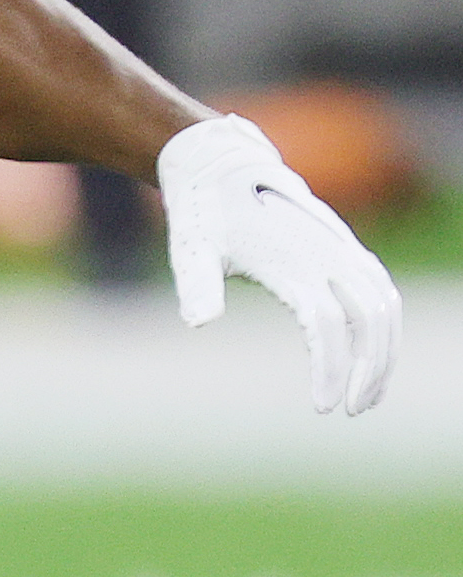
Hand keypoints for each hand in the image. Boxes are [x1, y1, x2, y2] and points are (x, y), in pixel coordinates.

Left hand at [158, 114, 400, 415]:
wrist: (220, 165)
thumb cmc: (203, 213)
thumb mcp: (191, 247)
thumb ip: (198, 284)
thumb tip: (198, 322)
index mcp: (292, 259)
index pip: (325, 323)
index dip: (329, 366)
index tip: (323, 408)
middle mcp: (326, 252)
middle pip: (370, 317)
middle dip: (370, 368)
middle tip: (352, 410)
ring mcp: (341, 249)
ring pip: (384, 305)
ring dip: (384, 352)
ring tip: (366, 397)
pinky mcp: (344, 249)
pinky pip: (379, 292)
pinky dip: (384, 327)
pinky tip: (369, 361)